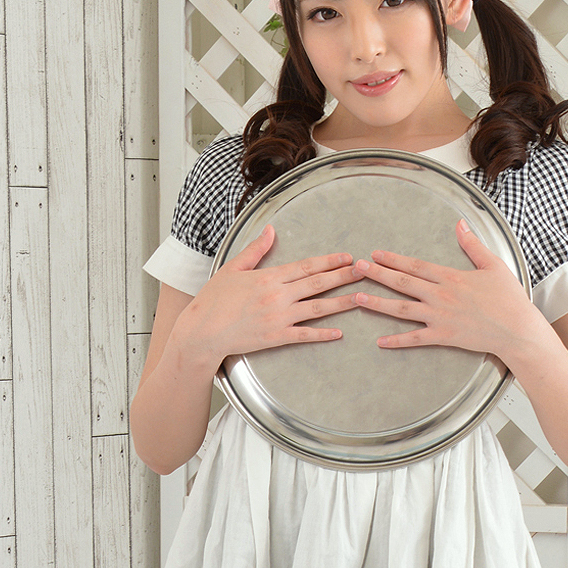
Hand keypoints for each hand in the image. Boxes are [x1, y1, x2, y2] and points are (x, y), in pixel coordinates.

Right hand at [182, 224, 358, 366]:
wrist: (202, 331)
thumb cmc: (214, 300)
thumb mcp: (233, 268)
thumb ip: (256, 249)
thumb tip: (271, 230)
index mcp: (269, 277)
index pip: (306, 266)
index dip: (329, 261)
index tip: (347, 257)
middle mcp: (278, 296)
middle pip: (317, 284)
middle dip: (343, 277)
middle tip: (364, 271)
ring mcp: (278, 318)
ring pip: (317, 308)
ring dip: (341, 303)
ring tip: (361, 298)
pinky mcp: (276, 337)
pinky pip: (304, 335)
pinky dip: (322, 334)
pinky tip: (339, 332)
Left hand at [352, 222, 538, 364]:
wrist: (517, 329)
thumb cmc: (509, 298)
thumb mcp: (493, 265)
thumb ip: (473, 245)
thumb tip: (460, 224)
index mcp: (450, 277)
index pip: (415, 265)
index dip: (393, 259)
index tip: (375, 254)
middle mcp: (440, 295)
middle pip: (402, 283)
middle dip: (376, 274)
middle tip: (356, 268)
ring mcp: (439, 317)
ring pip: (401, 309)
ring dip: (377, 303)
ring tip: (357, 298)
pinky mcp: (443, 336)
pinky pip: (415, 339)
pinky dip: (396, 341)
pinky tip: (380, 341)